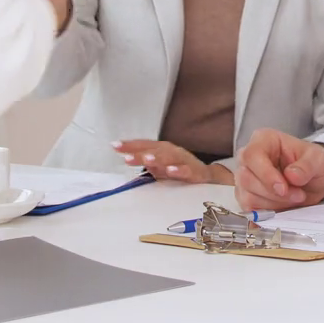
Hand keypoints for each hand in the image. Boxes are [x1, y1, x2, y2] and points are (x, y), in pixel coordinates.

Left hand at [111, 139, 233, 185]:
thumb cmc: (180, 170)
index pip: (144, 145)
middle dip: (140, 152)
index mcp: (162, 150)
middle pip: (154, 150)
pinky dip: (178, 170)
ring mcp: (184, 161)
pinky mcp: (195, 172)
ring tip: (146, 159)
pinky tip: (170, 170)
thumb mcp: (160, 166)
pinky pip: (186, 170)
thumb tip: (127, 157)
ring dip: (158, 158)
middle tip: (126, 155)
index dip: (130, 145)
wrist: (207, 177)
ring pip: (170, 157)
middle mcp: (172, 152)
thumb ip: (146, 163)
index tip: (115, 146)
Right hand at [234, 129, 323, 209]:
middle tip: (298, 195)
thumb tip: (291, 175)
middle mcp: (250, 158)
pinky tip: (284, 206)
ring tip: (294, 197)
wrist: (315, 180)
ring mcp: (246, 178)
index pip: (252, 156)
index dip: (265, 174)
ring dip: (274, 204)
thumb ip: (307, 166)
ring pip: (247, 197)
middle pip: (246, 179)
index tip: (283, 188)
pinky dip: (268, 212)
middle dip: (274, 193)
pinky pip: (250, 209)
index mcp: (264, 140)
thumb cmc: (313, 163)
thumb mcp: (319, 159)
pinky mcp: (247, 196)